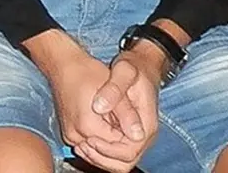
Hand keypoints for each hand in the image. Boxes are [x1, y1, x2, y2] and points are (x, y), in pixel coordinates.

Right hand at [24, 30, 142, 152]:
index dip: (129, 136)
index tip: (132, 120)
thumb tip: (139, 136)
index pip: (117, 148)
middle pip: (106, 153)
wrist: (64, 65)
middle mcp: (75, 136)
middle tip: (125, 119)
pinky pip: (88, 145)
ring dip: (110, 139)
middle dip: (119, 141)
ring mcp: (70, 136)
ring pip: (97, 151)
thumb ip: (127, 114)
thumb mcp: (114, 89)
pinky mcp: (69, 134)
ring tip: (114, 117)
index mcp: (86, 126)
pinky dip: (99, 137)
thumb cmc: (86, 71)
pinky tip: (105, 120)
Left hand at [74, 41, 164, 172]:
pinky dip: (100, 152)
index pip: (129, 152)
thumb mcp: (125, 71)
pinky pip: (115, 154)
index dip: (107, 149)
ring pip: (118, 163)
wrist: (142, 64)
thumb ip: (114, 89)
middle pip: (123, 164)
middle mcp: (144, 135)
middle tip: (82, 145)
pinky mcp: (128, 134)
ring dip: (99, 158)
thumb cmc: (135, 66)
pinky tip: (86, 140)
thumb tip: (100, 108)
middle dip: (101, 158)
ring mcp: (136, 136)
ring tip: (81, 144)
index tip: (89, 138)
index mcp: (146, 123)